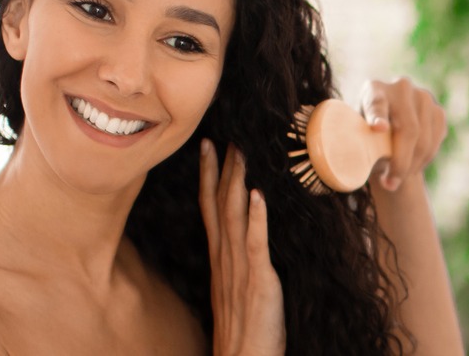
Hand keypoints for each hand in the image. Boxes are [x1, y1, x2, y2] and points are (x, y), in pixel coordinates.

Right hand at [199, 140, 285, 355]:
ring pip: (234, 216)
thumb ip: (234, 263)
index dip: (207, 176)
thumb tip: (238, 239)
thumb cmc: (242, 331)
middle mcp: (225, 259)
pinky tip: (258, 195)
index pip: (209, 208)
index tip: (207, 147)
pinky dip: (256, 219)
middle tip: (224, 136)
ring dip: (236, 182)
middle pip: (218, 205)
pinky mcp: (260, 282)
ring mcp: (240, 269)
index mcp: (219, 259)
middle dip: (220, 169)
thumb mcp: (233, 290)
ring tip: (239, 152)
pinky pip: (256, 246)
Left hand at [359, 77, 446, 191]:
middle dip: (401, 162)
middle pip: (408, 129)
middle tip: (390, 184)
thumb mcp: (357, 138)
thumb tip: (351, 165)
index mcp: (373, 89)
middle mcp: (400, 87)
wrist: (386, 132)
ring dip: (412, 165)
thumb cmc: (364, 137)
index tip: (378, 128)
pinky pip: (436, 141)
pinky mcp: (437, 110)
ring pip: (424, 139)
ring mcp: (423, 97)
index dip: (378, 116)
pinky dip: (424, 160)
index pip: (376, 103)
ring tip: (396, 180)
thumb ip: (358, 143)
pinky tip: (411, 168)